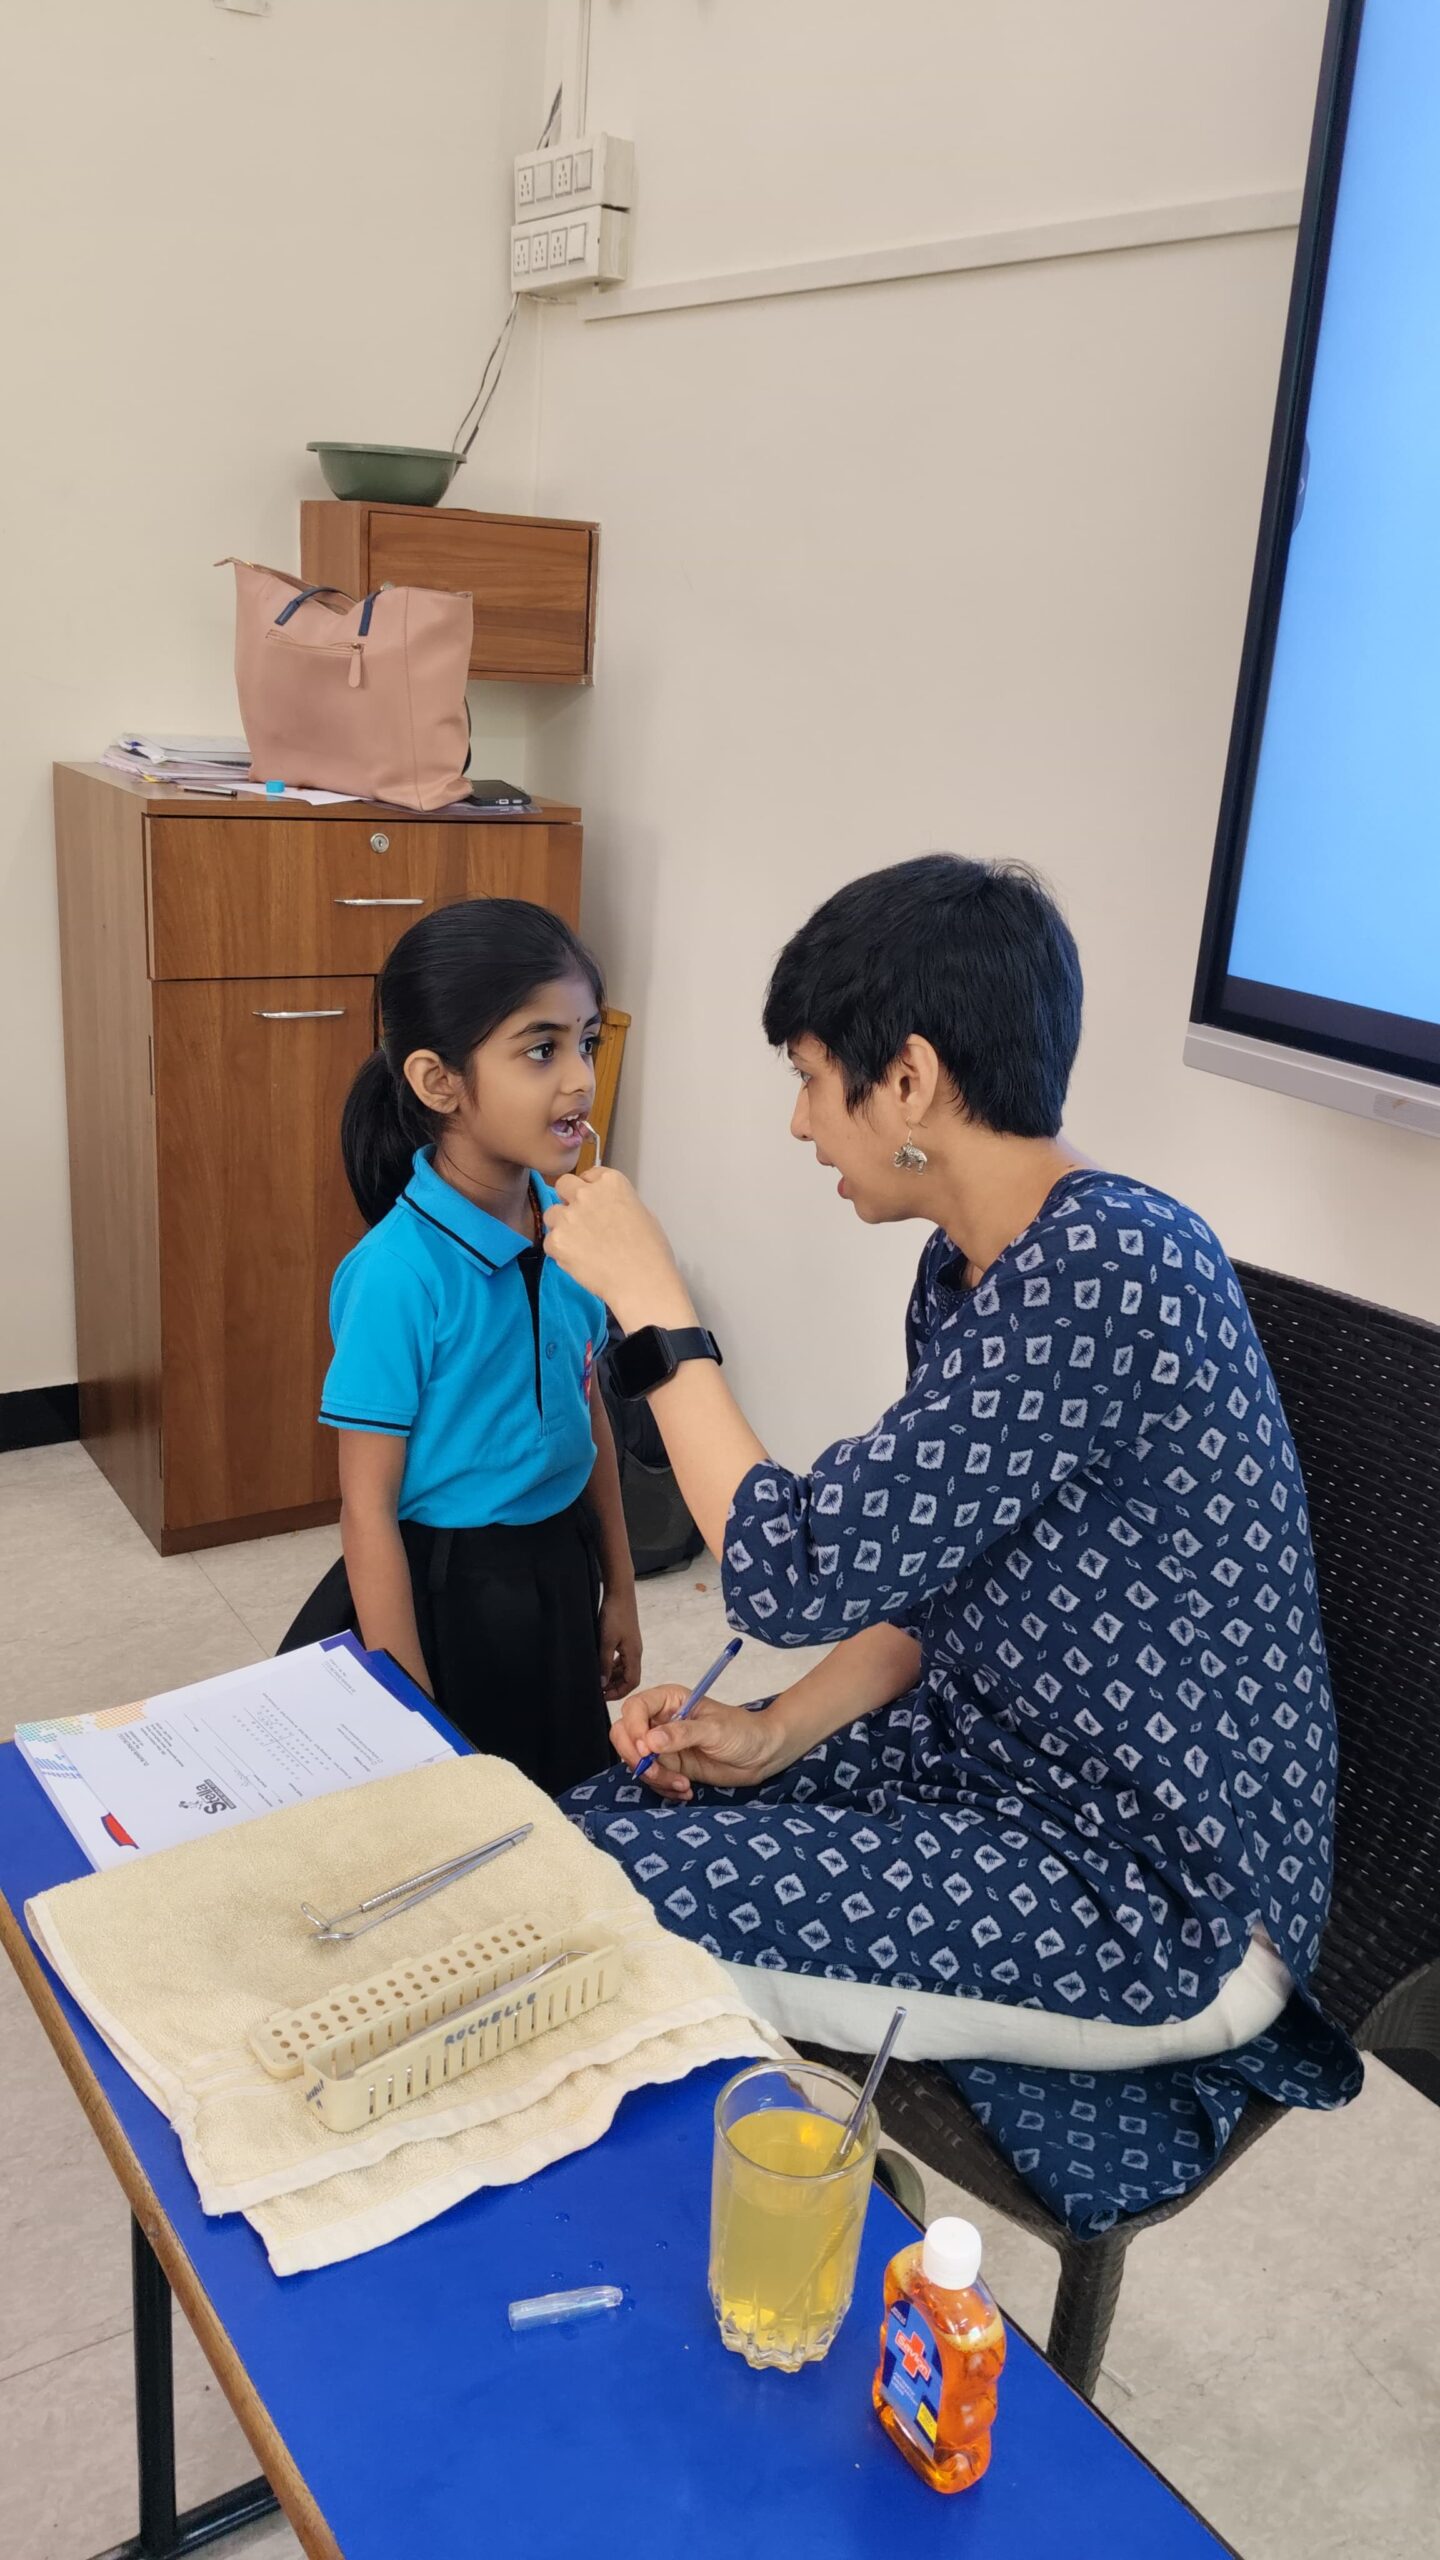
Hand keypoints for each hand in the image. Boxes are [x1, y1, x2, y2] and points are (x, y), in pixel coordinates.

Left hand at [543, 1169, 692, 1333]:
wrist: (642, 1282)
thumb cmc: (650, 1253)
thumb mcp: (642, 1213)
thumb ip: (616, 1202)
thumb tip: (605, 1207)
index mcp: (611, 1182)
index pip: (588, 1174)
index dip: (588, 1190)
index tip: (594, 1204)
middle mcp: (586, 1193)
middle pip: (563, 1184)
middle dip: (568, 1199)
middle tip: (579, 1220)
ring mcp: (569, 1216)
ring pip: (552, 1213)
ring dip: (561, 1226)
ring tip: (580, 1245)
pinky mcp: (557, 1240)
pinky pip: (549, 1242)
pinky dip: (560, 1252)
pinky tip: (579, 1261)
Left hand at [598, 1587, 642, 1702]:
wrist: (620, 1592)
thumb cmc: (614, 1615)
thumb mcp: (606, 1641)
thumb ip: (604, 1663)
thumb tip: (601, 1683)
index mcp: (634, 1654)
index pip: (632, 1682)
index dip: (618, 1692)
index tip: (603, 1696)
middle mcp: (635, 1652)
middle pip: (629, 1677)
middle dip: (615, 1687)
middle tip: (598, 1690)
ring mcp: (631, 1645)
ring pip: (625, 1669)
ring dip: (613, 1677)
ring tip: (598, 1680)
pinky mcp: (626, 1639)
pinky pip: (621, 1659)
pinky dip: (613, 1666)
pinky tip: (602, 1666)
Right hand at [608, 1684, 778, 1801]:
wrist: (763, 1755)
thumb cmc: (744, 1732)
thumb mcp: (715, 1730)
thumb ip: (682, 1733)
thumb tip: (649, 1740)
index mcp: (670, 1700)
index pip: (634, 1708)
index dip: (633, 1729)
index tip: (645, 1750)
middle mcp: (661, 1721)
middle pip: (624, 1735)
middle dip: (636, 1758)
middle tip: (656, 1773)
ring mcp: (664, 1746)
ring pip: (636, 1762)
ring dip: (654, 1778)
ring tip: (683, 1785)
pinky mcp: (671, 1767)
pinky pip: (651, 1779)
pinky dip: (663, 1788)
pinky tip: (686, 1790)